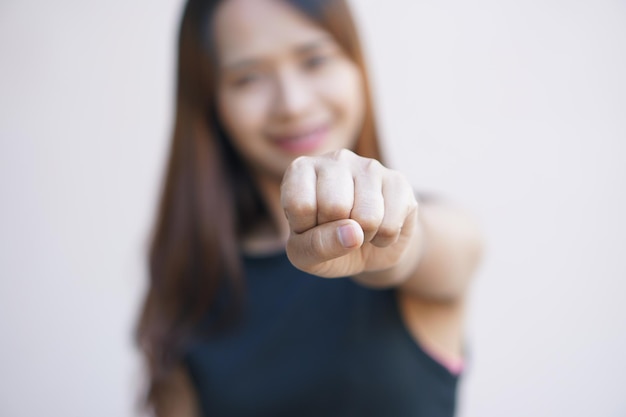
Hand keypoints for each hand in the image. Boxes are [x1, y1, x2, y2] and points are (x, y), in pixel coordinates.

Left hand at [280, 149, 418, 277]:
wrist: (367, 249)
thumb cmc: (324, 244)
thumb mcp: (305, 254)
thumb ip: (315, 246)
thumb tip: (353, 234)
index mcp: (301, 169)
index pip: (300, 205)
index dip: (306, 228)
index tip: (309, 226)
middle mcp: (335, 159)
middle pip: (335, 206)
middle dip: (336, 232)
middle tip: (337, 229)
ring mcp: (369, 166)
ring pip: (367, 217)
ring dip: (363, 238)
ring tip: (358, 229)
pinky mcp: (398, 181)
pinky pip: (390, 225)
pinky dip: (384, 240)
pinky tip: (378, 227)